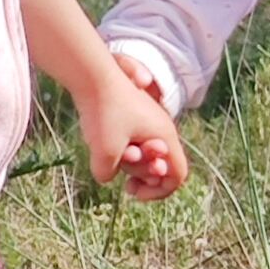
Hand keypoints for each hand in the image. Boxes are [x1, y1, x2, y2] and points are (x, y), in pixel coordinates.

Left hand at [87, 48, 188, 199]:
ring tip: (106, 148)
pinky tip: (102, 139)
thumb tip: (107, 175)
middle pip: (158, 167)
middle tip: (121, 168)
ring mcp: (146, 123)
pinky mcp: (131, 119)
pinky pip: (131, 143)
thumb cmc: (104, 112)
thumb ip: (107, 173)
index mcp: (165, 137)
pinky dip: (118, 148)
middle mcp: (160, 130)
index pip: (177, 175)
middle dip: (140, 174)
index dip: (160, 190)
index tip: (133, 192)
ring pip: (142, 156)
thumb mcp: (105, 151)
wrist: (92, 76)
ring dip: (126, 160)